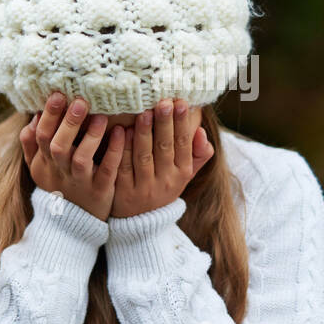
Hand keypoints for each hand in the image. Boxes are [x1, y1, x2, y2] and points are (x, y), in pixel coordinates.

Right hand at [22, 91, 125, 220]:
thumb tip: (32, 117)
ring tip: (101, 116)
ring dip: (91, 137)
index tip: (58, 94)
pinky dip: (114, 152)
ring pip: (81, 159)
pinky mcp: (100, 191)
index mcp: (43, 163)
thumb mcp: (38, 168)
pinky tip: (122, 133)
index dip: (48, 116)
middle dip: (67, 123)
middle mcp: (59, 172)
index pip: (40, 137)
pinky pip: (107, 170)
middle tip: (80, 100)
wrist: (72, 225)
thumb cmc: (57, 186)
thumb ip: (32, 144)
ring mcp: (79, 182)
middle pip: (57, 146)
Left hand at [111, 98, 212, 217]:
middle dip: (165, 123)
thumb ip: (198, 154)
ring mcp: (143, 188)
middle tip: (163, 101)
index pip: (183, 145)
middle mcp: (165, 181)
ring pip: (144, 157)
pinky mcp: (123, 192)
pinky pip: (122, 167)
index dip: (182, 123)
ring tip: (144, 112)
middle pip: (164, 148)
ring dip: (144, 134)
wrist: (141, 222)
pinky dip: (122, 149)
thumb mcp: (185, 175)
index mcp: (182, 173)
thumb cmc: (163, 187)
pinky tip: (122, 131)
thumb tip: (201, 131)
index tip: (181, 102)